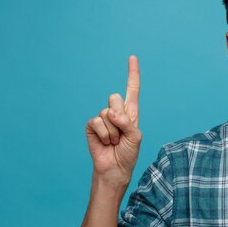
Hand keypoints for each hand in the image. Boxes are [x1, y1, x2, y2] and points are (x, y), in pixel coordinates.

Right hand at [85, 55, 141, 185]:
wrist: (115, 168)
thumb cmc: (128, 153)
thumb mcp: (136, 136)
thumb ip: (127, 122)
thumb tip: (110, 112)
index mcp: (131, 112)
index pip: (132, 89)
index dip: (132, 73)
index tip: (132, 57)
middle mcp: (117, 112)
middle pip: (116, 97)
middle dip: (120, 116)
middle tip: (121, 132)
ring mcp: (103, 118)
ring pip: (107, 111)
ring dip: (113, 130)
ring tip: (115, 141)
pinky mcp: (91, 126)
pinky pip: (97, 121)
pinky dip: (104, 134)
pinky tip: (105, 142)